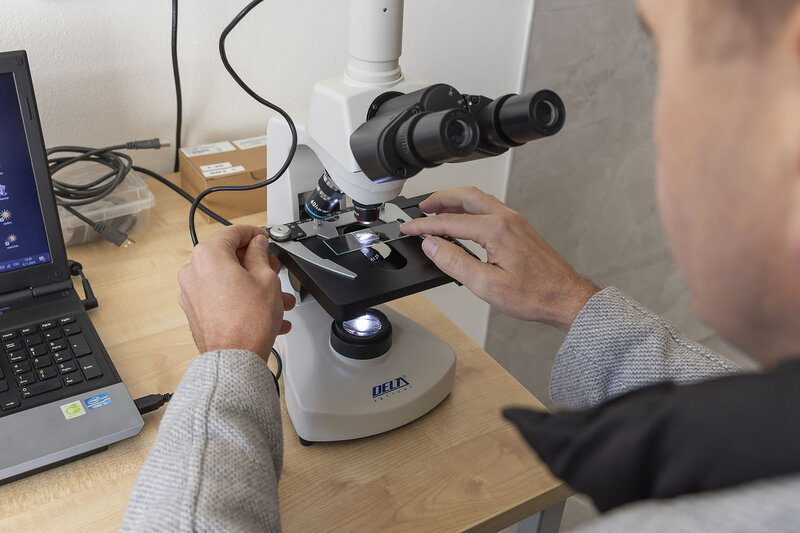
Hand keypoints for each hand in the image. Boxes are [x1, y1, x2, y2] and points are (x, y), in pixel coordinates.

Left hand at [178, 225, 295, 361]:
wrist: (234, 358)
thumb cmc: (248, 321)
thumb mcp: (266, 278)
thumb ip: (260, 255)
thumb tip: (257, 246)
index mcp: (209, 255)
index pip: (233, 232)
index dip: (254, 233)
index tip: (265, 238)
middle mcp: (193, 271)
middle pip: (228, 256)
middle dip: (256, 262)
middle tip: (274, 268)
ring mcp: (192, 293)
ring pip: (228, 279)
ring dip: (254, 284)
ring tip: (278, 297)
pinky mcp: (195, 311)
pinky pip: (222, 297)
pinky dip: (241, 298)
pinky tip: (265, 311)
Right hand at [399, 187, 598, 331]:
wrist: (565, 298)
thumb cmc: (534, 294)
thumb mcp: (486, 285)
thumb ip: (455, 262)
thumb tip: (432, 246)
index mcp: (496, 230)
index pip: (449, 222)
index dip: (424, 226)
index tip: (408, 229)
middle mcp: (506, 219)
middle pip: (465, 197)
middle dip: (439, 200)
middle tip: (421, 209)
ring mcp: (515, 221)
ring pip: (478, 200)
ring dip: (455, 201)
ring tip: (437, 210)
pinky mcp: (520, 228)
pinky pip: (489, 208)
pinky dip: (470, 208)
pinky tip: (464, 220)